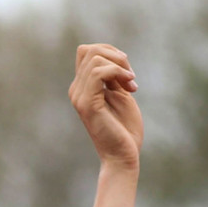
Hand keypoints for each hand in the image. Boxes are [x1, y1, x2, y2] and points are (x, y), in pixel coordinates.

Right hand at [69, 43, 141, 171]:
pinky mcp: (87, 104)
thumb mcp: (120, 95)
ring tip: (131, 85)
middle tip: (130, 78)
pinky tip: (130, 87)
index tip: (126, 74)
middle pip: (89, 50)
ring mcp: (79, 97)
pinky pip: (99, 72)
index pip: (86, 52)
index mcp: (82, 88)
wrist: (122, 156)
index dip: (110, 53)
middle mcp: (76, 91)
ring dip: (120, 66)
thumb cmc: (124, 129)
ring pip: (95, 58)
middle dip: (116, 56)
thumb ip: (113, 78)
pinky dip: (118, 73)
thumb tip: (115, 56)